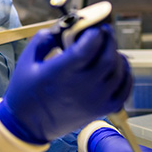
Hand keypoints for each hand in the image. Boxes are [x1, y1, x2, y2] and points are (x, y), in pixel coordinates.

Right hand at [0, 25, 131, 143]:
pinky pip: (124, 89)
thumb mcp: (27, 60)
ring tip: (108, 47)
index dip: (95, 32)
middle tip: (104, 30)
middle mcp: (82, 87)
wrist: (28, 126)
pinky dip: (126, 74)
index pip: (89, 46)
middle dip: (109, 38)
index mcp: (62, 72)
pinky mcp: (101, 110)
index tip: (93, 25)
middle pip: (109, 56)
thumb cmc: (25, 91)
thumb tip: (64, 26)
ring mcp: (95, 100)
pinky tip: (119, 65)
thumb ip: (45, 38)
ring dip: (117, 54)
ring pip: (119, 71)